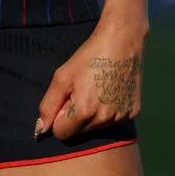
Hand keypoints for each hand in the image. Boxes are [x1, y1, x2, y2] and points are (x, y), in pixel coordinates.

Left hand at [35, 15, 145, 140]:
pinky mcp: (134, 113)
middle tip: (82, 91)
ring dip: (93, 115)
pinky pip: (113, 120)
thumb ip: (48, 105)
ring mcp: (121, 117)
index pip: (61, 133)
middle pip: (79, 132)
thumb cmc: (89, 56)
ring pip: (97, 127)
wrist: (122, 42)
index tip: (66, 99)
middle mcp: (104, 120)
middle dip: (75, 117)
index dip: (59, 117)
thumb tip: (41, 129)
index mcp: (84, 111)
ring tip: (97, 89)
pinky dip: (109, 110)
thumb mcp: (62, 77)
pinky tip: (111, 91)